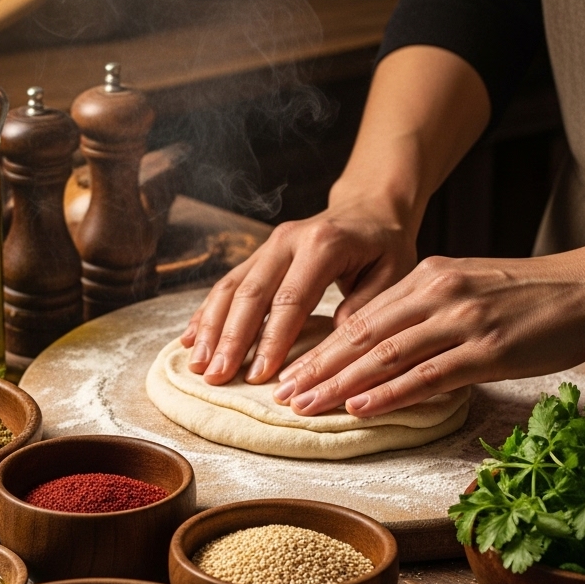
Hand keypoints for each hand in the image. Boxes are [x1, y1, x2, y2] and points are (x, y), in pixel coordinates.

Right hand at [179, 187, 418, 384]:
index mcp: (323, 244)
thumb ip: (366, 306)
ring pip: (231, 288)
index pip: (291, 299)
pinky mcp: (257, 254)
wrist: (368, 207)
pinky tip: (192, 338)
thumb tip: (334, 341)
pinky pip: (227, 283)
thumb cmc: (384, 246)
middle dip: (231, 339)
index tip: (258, 376)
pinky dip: (207, 312)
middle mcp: (288, 240)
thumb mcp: (392, 273)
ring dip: (211, 328)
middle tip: (216, 377)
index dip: (272, 340)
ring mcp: (268, 245)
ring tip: (198, 364)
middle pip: (251, 294)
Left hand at [273, 249, 584, 416]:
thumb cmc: (532, 294)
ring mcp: (462, 320)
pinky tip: (360, 408)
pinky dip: (389, 393)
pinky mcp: (489, 348)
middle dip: (317, 368)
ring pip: (386, 356)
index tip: (291, 372)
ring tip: (306, 406)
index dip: (320, 349)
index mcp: (428, 276)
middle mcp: (438, 293)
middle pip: (361, 336)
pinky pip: (428, 374)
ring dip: (341, 385)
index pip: (360, 318)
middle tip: (281, 396)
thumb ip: (426, 311)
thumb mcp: (468, 288)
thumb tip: (383, 346)